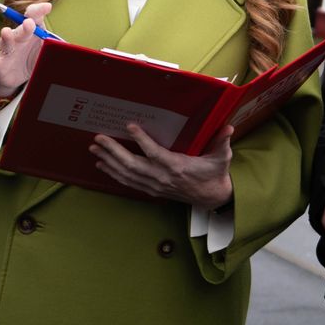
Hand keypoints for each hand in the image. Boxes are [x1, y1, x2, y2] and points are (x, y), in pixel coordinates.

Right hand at [0, 1, 52, 96]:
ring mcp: (7, 51)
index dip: (38, 11)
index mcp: (31, 32)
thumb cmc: (34, 56)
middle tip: (29, 23)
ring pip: (6, 43)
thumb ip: (55, 39)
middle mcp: (18, 38)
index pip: (34, 17)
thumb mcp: (47, 47)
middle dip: (25, 27)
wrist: (20, 77)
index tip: (46, 8)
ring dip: (6, 38)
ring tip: (4, 32)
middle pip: (21, 30)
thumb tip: (54, 16)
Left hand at [91, 123, 234, 208]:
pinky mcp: (152, 190)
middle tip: (98, 138)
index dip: (142, 140)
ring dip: (109, 161)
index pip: (156, 153)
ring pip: (127, 175)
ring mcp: (155, 186)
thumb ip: (223, 142)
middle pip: (133, 165)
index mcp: (178, 167)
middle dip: (113, 151)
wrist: (212, 198)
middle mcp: (162, 178)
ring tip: (95, 149)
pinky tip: (102, 165)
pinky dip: (114, 174)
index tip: (129, 126)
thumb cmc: (215, 173)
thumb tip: (229, 128)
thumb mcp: (222, 158)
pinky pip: (128, 183)